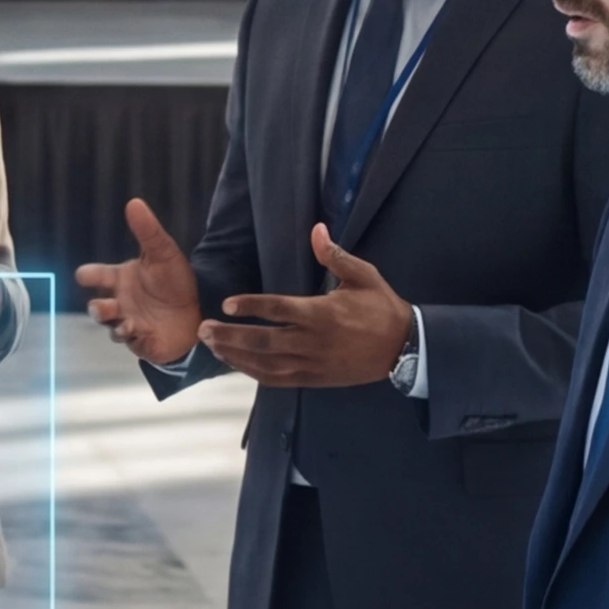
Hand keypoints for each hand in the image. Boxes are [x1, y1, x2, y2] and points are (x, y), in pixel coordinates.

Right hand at [79, 198, 207, 365]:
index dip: (88, 275)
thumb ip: (147, 231)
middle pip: (97, 306)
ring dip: (112, 322)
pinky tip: (134, 328)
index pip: (96, 276)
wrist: (200, 310)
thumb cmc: (176, 282)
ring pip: (109, 324)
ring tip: (121, 319)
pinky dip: (128, 334)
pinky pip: (127, 339)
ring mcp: (127, 322)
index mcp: (120, 279)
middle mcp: (119, 301)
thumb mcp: (164, 253)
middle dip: (97, 307)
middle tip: (101, 306)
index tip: (84, 275)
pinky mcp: (139, 340)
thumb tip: (134, 202)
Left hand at [203, 224, 411, 389]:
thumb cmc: (381, 307)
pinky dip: (254, 373)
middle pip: (264, 341)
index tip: (227, 304)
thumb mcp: (363, 275)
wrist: (404, 348)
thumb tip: (316, 229)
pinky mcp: (315, 378)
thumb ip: (335, 255)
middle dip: (231, 336)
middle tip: (204, 330)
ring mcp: (313, 363)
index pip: (280, 309)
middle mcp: (314, 341)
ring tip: (212, 346)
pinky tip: (236, 364)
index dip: (252, 306)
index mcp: (323, 313)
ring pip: (267, 364)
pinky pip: (278, 379)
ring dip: (236, 356)